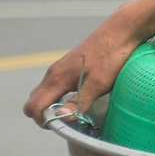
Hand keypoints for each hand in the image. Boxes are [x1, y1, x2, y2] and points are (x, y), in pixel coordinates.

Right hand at [22, 0, 154, 125]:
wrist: (122, 29)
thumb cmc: (111, 56)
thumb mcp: (98, 83)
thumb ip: (78, 102)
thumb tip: (59, 118)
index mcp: (56, 79)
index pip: (33, 107)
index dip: (43, 121)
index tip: (63, 125)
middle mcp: (53, 73)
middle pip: (34, 101)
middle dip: (45, 114)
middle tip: (69, 119)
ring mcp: (60, 68)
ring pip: (44, 92)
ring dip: (52, 105)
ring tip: (75, 109)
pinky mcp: (69, 65)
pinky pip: (54, 85)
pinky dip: (59, 95)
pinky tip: (79, 96)